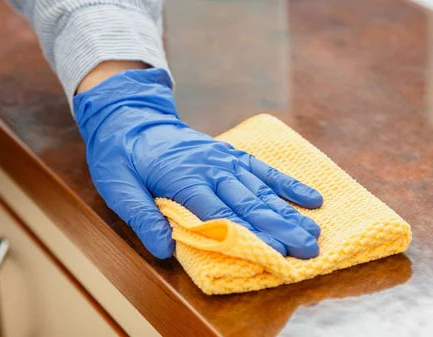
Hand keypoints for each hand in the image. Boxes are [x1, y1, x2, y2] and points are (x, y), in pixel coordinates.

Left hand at [73, 68, 322, 258]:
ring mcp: (225, 160)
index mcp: (183, 178)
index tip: (275, 253)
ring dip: (289, 213)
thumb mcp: (117, 186)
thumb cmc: (121, 156)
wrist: (131, 117)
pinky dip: (288, 184)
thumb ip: (141, 215)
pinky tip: (311, 198)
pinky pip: (263, 169)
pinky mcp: (231, 155)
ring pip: (261, 190)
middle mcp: (211, 168)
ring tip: (315, 233)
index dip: (249, 235)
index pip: (220, 214)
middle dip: (281, 228)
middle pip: (250, 203)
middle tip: (309, 250)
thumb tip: (164, 248)